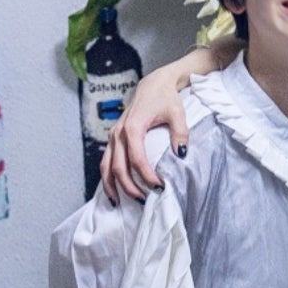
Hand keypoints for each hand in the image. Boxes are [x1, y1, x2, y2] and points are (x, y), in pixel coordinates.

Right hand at [101, 70, 189, 202]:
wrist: (154, 84)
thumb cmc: (166, 98)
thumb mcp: (177, 113)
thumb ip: (180, 133)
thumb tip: (181, 154)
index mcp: (133, 127)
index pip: (136, 158)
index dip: (146, 175)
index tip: (159, 187)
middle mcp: (118, 133)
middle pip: (118, 167)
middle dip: (130, 186)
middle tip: (145, 200)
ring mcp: (113, 136)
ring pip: (106, 166)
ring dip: (112, 186)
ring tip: (121, 203)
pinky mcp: (113, 138)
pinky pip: (106, 161)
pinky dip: (108, 177)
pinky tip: (114, 191)